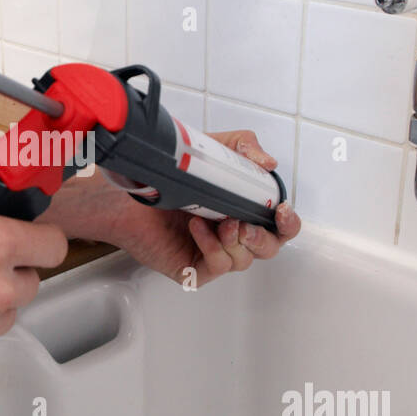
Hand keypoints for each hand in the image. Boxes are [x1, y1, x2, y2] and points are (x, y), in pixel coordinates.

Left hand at [96, 129, 300, 288]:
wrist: (129, 188)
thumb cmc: (166, 172)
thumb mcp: (213, 148)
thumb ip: (245, 146)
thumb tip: (268, 163)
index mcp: (241, 210)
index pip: (278, 226)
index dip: (287, 223)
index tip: (281, 211)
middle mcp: (230, 233)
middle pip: (268, 249)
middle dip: (263, 238)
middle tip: (245, 224)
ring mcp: (212, 252)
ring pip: (244, 260)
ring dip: (235, 241)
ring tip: (219, 221)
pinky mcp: (193, 268)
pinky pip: (218, 266)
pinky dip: (213, 247)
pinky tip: (198, 228)